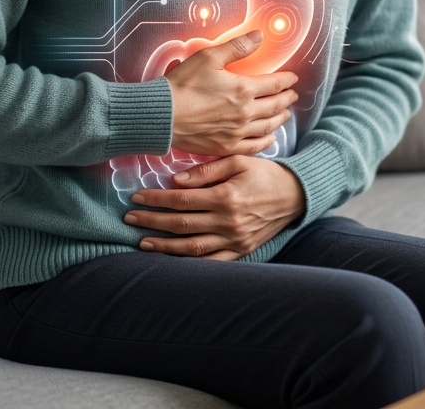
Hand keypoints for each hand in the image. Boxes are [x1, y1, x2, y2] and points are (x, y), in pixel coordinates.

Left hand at [124, 156, 305, 258]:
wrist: (295, 195)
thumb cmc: (264, 173)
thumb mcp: (238, 161)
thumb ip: (206, 171)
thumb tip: (176, 180)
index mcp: (226, 197)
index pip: (181, 200)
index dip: (156, 200)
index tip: (136, 197)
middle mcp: (228, 222)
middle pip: (181, 225)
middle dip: (151, 222)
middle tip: (129, 219)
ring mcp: (234, 240)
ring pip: (191, 248)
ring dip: (164, 246)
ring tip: (142, 242)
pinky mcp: (240, 251)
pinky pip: (210, 261)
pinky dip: (188, 262)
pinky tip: (171, 258)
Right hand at [167, 31, 297, 156]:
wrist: (163, 115)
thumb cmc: (183, 84)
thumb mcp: (209, 57)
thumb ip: (237, 46)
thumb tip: (259, 36)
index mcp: (243, 89)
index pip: (274, 84)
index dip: (287, 80)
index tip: (293, 78)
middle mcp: (245, 113)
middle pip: (275, 106)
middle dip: (287, 99)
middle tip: (293, 95)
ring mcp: (236, 132)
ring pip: (268, 127)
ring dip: (280, 119)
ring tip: (285, 114)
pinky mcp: (226, 147)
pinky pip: (254, 146)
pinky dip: (266, 142)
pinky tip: (270, 138)